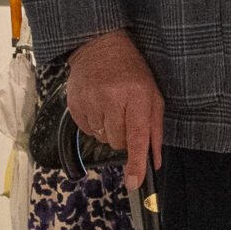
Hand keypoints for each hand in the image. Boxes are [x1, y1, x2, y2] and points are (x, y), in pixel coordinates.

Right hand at [67, 29, 165, 190]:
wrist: (99, 46)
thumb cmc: (132, 71)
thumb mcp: (153, 95)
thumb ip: (155, 129)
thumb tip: (155, 161)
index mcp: (136, 96)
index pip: (137, 137)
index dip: (136, 163)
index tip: (134, 182)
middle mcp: (112, 99)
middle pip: (118, 143)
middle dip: (124, 138)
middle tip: (125, 116)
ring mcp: (90, 102)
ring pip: (102, 139)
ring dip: (109, 130)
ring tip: (111, 107)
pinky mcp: (75, 105)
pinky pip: (87, 131)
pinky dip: (95, 125)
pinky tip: (98, 106)